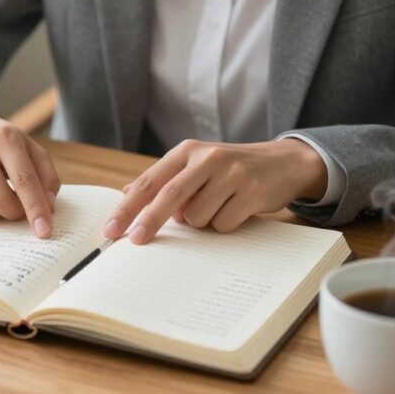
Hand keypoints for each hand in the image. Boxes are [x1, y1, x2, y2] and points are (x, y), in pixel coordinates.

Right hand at [0, 102, 60, 237]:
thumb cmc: (3, 144)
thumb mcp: (31, 150)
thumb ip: (46, 177)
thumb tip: (47, 208)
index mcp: (5, 137)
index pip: (24, 180)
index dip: (36, 208)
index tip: (44, 232)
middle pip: (0, 201)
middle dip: (15, 213)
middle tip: (19, 207)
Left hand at [104, 139, 327, 241]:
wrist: (283, 163)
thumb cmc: (229, 170)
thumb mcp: (194, 166)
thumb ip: (163, 180)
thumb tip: (125, 194)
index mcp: (186, 152)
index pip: (148, 182)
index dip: (127, 207)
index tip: (111, 229)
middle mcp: (207, 158)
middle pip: (168, 197)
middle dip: (149, 221)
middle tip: (136, 241)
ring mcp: (231, 173)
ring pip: (197, 217)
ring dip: (201, 222)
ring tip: (218, 206)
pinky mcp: (252, 191)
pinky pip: (222, 224)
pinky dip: (224, 225)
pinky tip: (236, 209)